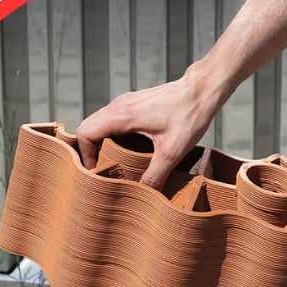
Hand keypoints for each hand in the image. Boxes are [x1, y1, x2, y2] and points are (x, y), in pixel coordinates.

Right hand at [72, 72, 215, 190]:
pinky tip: (127, 149)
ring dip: (100, 142)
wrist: (202, 90)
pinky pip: (112, 119)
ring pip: (100, 123)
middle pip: (88, 128)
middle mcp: (118, 105)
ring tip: (112, 163)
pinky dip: (111, 135)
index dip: (85, 155)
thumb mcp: (172, 152)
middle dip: (90, 151)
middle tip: (102, 171)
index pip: (84, 133)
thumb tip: (144, 195)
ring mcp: (126, 102)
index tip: (96, 171)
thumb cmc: (188, 115)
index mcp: (121, 116)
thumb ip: (155, 175)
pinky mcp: (134, 103)